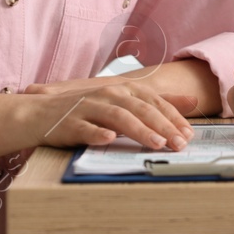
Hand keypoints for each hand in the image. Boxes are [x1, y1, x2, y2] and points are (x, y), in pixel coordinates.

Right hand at [24, 78, 198, 150]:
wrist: (41, 113)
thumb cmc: (87, 110)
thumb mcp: (123, 102)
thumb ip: (157, 102)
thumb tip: (193, 101)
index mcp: (123, 90)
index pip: (154, 102)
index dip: (174, 117)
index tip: (189, 134)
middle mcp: (108, 95)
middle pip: (141, 109)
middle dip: (163, 126)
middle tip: (180, 144)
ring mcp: (89, 107)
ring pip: (118, 117)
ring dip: (139, 130)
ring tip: (156, 143)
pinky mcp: (70, 123)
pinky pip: (86, 128)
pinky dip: (98, 133)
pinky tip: (109, 140)